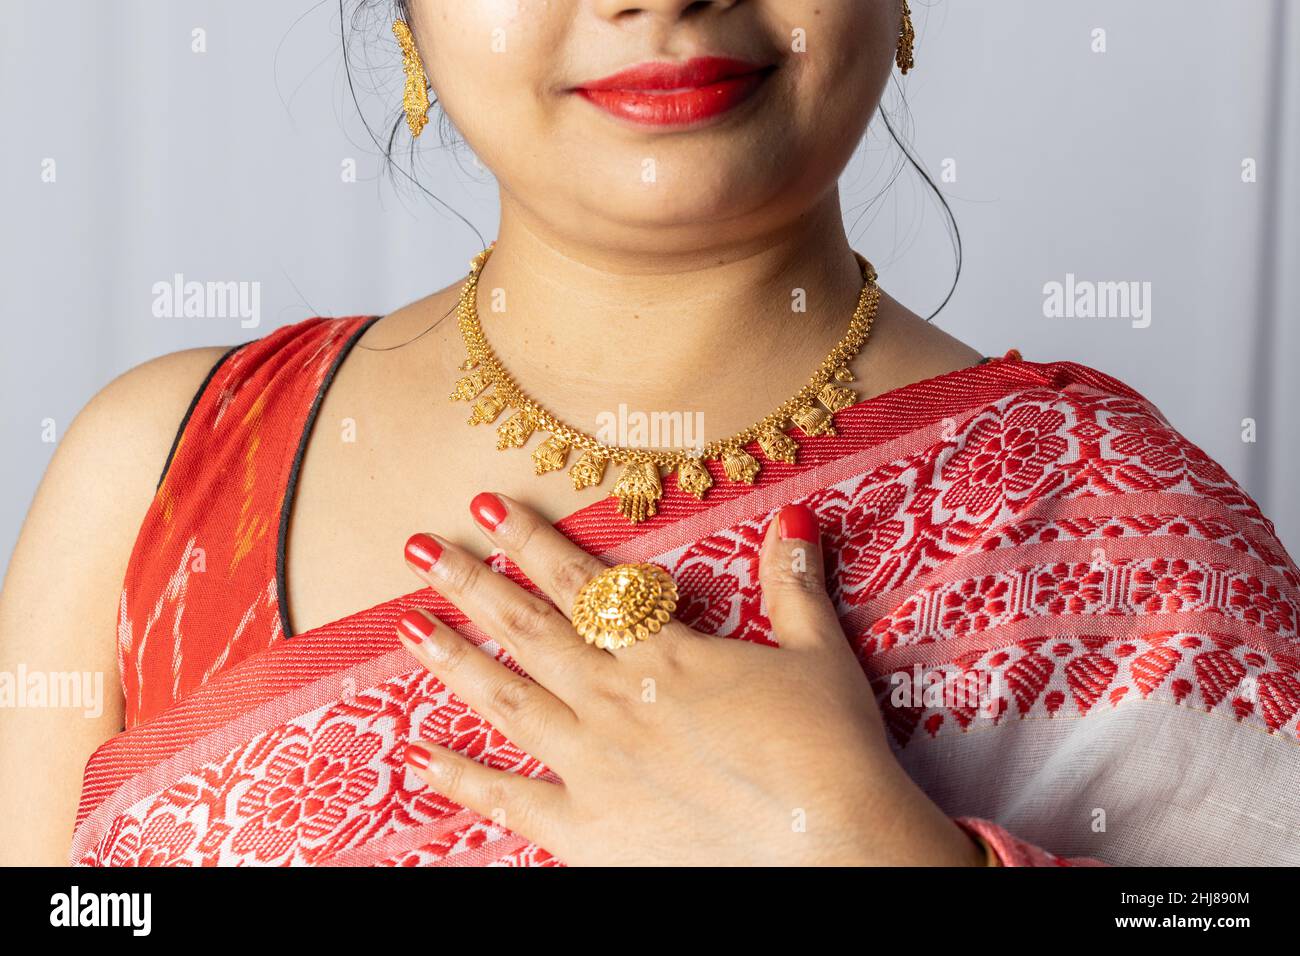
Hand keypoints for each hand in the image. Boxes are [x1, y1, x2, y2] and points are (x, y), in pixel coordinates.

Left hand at [397, 492, 983, 865]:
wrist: (832, 847)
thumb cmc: (829, 751)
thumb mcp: (817, 655)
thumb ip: (792, 586)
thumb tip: (794, 517)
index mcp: (662, 655)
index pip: (580, 584)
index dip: (530, 541)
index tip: (484, 507)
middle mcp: (613, 700)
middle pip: (527, 631)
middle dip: (470, 584)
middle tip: (420, 549)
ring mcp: (592, 766)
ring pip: (507, 701)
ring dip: (454, 660)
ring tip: (409, 626)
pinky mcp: (586, 831)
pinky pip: (510, 801)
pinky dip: (462, 780)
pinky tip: (420, 757)